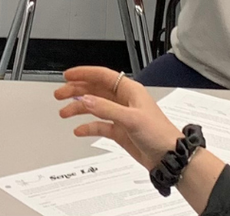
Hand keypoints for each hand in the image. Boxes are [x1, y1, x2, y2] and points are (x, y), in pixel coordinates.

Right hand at [55, 67, 179, 170]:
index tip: (68, 75)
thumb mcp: (131, 118)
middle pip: (95, 90)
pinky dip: (88, 127)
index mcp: (128, 90)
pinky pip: (100, 125)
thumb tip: (85, 100)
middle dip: (76, 90)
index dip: (83, 73)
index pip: (101, 75)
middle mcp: (123, 100)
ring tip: (64, 112)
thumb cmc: (159, 133)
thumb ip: (106, 109)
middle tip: (60, 94)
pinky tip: (79, 130)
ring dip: (79, 108)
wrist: (169, 157)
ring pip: (95, 107)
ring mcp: (121, 116)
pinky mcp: (121, 131)